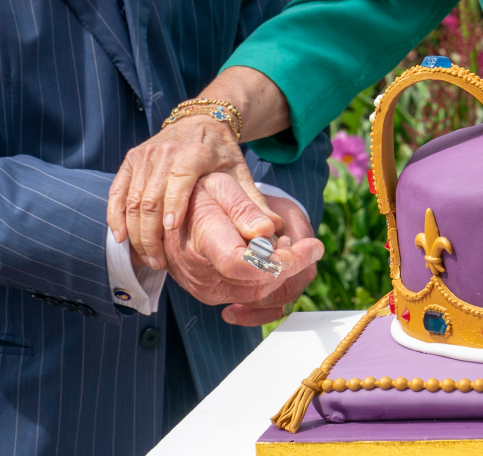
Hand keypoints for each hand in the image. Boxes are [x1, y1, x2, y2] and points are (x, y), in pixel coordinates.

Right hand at [107, 67, 291, 269]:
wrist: (201, 120)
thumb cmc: (221, 153)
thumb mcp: (240, 172)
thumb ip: (252, 202)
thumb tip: (270, 232)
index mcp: (195, 152)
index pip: (180, 179)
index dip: (174, 205)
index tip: (172, 232)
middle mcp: (166, 151)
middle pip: (151, 196)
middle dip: (151, 234)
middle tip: (159, 262)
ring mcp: (145, 155)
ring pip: (132, 198)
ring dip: (135, 231)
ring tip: (147, 258)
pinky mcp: (131, 159)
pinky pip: (117, 191)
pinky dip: (115, 215)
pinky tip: (120, 238)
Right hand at [159, 174, 322, 324]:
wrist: (171, 215)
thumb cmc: (198, 194)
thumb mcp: (221, 185)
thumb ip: (243, 208)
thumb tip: (268, 232)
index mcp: (202, 240)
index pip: (242, 263)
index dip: (280, 261)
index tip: (311, 247)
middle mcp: (201, 273)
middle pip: (257, 283)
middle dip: (291, 265)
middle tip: (308, 244)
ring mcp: (206, 289)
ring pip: (258, 295)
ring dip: (282, 273)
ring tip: (289, 245)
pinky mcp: (213, 296)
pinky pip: (250, 297)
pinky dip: (269, 280)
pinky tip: (275, 258)